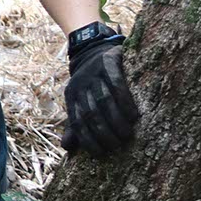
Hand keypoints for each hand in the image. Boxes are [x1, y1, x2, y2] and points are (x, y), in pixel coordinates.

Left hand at [64, 37, 136, 155]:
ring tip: (127, 134)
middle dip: (103, 132)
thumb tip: (66, 148)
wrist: (95, 48)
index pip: (77, 122)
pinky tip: (134, 114)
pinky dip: (124, 100)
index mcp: (71, 96)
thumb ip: (75, 124)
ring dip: (115, 120)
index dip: (88, 139)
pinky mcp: (108, 62)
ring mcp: (94, 72)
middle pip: (90, 112)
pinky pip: (116, 84)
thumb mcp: (80, 101)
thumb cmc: (91, 83)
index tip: (101, 153)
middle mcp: (80, 84)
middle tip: (119, 145)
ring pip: (103, 100)